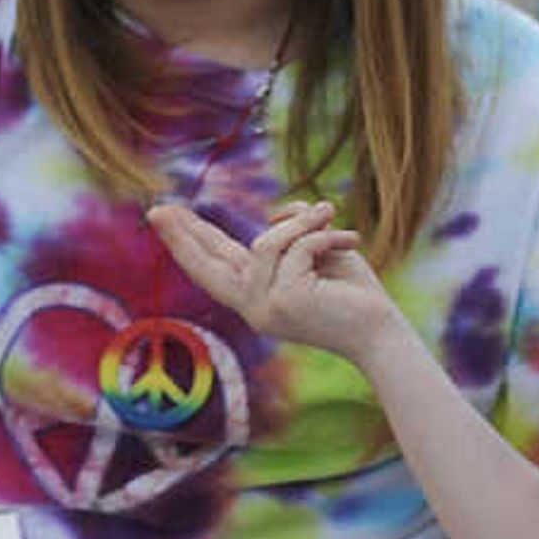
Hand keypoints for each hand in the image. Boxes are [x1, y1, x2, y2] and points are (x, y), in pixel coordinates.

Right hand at [151, 197, 401, 363]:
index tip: (163, 218)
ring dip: (303, 223)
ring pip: (266, 244)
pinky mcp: (287, 300)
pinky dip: (325, 236)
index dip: (188, 243)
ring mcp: (266, 308)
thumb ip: (292, 233)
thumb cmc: (353, 294)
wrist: (380, 331)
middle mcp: (253, 308)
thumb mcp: (316, 254)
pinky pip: (298, 248)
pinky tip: (349, 242)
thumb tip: (278, 212)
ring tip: (331, 214)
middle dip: (186, 232)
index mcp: (256, 300)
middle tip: (157, 208)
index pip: (214, 268)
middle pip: (209, 264)